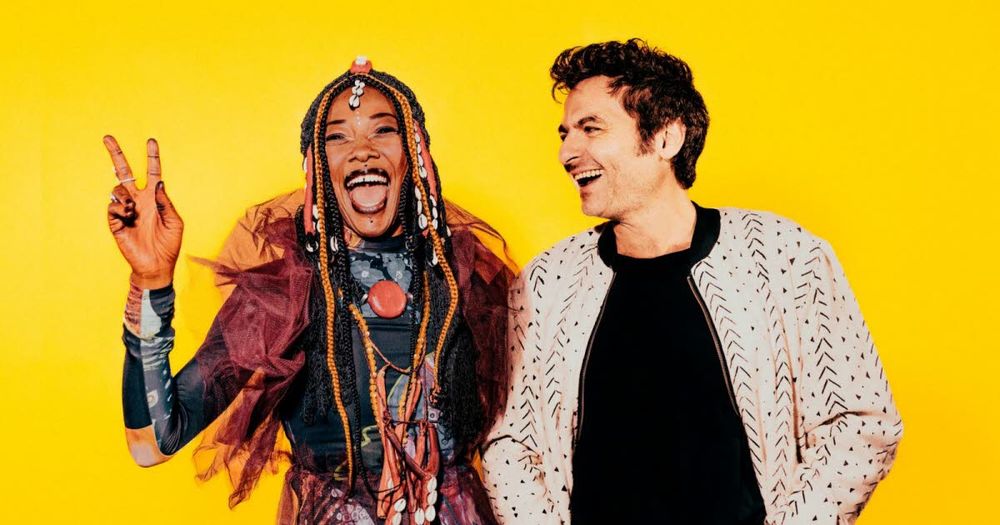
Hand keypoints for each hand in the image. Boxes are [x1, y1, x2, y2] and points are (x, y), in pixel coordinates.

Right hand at [104, 135, 183, 288]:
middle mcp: (139, 200)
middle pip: (124, 172)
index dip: (152, 157)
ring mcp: (126, 210)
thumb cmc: (168, 244)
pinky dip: (120, 208)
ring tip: (133, 209)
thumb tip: (158, 182)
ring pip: (117, 189)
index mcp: (154, 198)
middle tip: (107, 138)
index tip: (151, 141)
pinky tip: (128, 216)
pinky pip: (112, 206)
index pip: (152, 172)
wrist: (156, 265)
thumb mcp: (175, 222)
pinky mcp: (116, 221)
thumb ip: (165, 202)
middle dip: (116, 155)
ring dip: (124, 195)